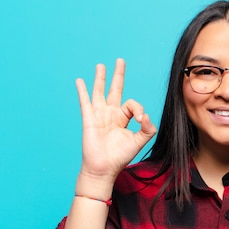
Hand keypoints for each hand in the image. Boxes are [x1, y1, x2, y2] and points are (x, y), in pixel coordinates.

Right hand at [76, 58, 156, 182]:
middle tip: (120, 61)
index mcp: (123, 118)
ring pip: (99, 92)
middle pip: (115, 90)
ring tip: (101, 65)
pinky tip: (80, 81)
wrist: (104, 168)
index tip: (141, 120)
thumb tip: (146, 115)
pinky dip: (82, 91)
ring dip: (100, 78)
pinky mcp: (89, 119)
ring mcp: (99, 115)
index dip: (138, 109)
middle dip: (118, 75)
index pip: (132, 104)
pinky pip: (85, 102)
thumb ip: (148, 128)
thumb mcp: (139, 141)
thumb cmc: (120, 157)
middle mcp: (110, 114)